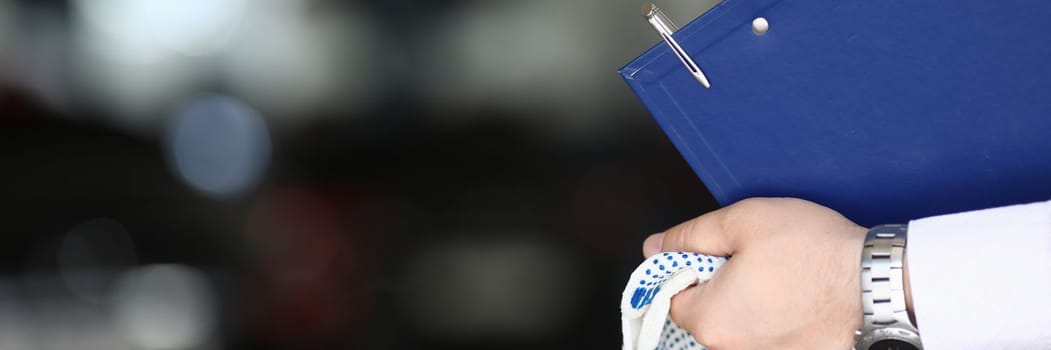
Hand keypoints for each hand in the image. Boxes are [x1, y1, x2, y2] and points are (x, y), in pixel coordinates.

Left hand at [642, 198, 878, 349]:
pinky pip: (769, 334)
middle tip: (753, 255)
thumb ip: (689, 235)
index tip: (710, 250)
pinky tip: (798, 292)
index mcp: (710, 320)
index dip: (687, 267)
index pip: (671, 296)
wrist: (881, 283)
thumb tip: (655, 246)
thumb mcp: (742, 221)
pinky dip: (777, 314)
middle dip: (719, 282)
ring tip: (781, 272)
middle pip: (704, 313)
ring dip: (749, 298)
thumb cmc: (816, 252)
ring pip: (738, 323)